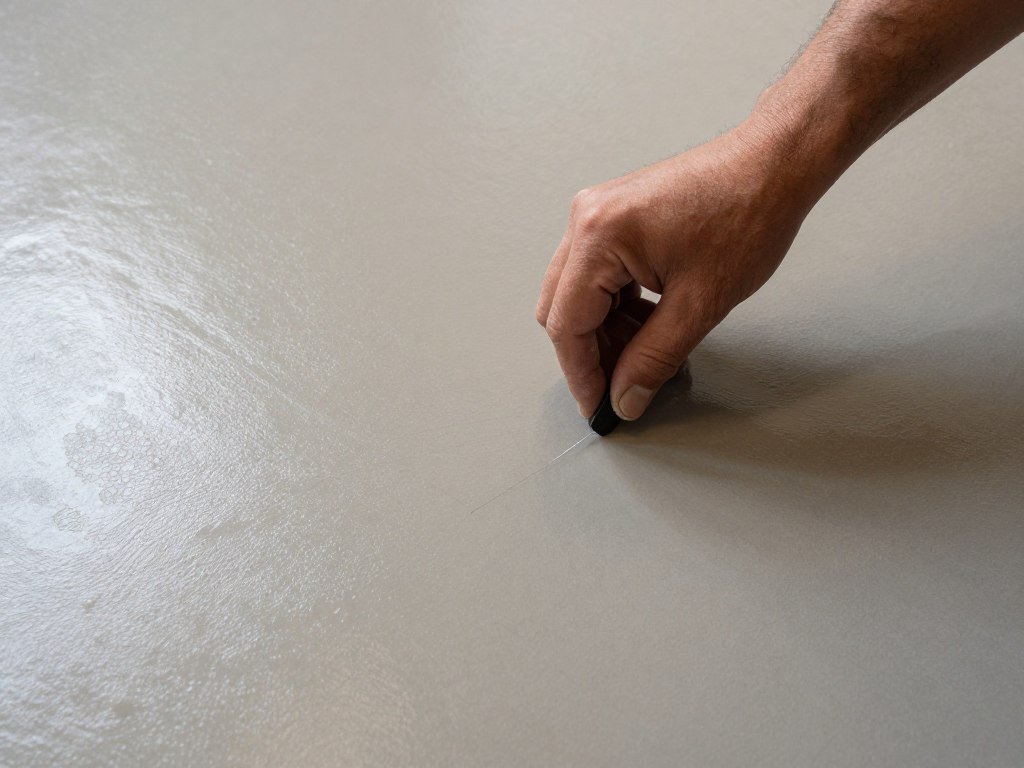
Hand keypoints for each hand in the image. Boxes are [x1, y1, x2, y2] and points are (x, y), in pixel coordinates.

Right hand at [536, 123, 812, 420]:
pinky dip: (614, 306)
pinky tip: (647, 323)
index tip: (598, 408)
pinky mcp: (614, 215)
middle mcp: (587, 219)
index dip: (581, 375)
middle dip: (589, 354)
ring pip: (576, 294)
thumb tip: (626, 398)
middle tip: (621, 389)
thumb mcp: (699, 304)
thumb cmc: (746, 215)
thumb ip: (654, 359)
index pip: (566, 324)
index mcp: (599, 236)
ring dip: (603, 331)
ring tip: (645, 355)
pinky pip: (595, 273)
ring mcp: (598, 213)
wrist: (775, 164)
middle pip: (561, 309)